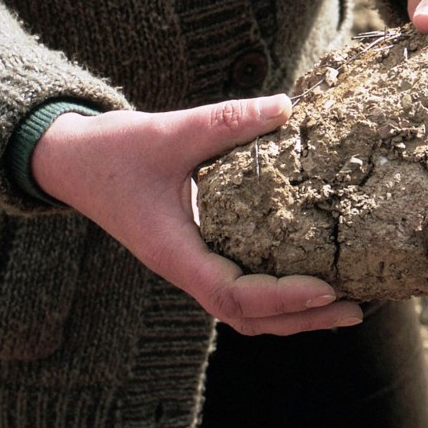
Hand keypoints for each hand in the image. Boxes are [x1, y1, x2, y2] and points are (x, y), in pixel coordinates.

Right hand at [30, 95, 362, 335]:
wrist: (71, 161)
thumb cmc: (113, 151)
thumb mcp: (169, 130)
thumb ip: (226, 121)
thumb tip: (286, 107)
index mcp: (174, 251)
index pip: (232, 295)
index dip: (281, 298)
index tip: (325, 289)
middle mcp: (185, 269)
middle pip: (249, 318)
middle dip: (302, 320)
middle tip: (355, 310)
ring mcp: (192, 265)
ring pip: (246, 312)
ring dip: (294, 315)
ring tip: (345, 306)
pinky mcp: (199, 253)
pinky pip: (242, 286)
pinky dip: (279, 294)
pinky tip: (313, 277)